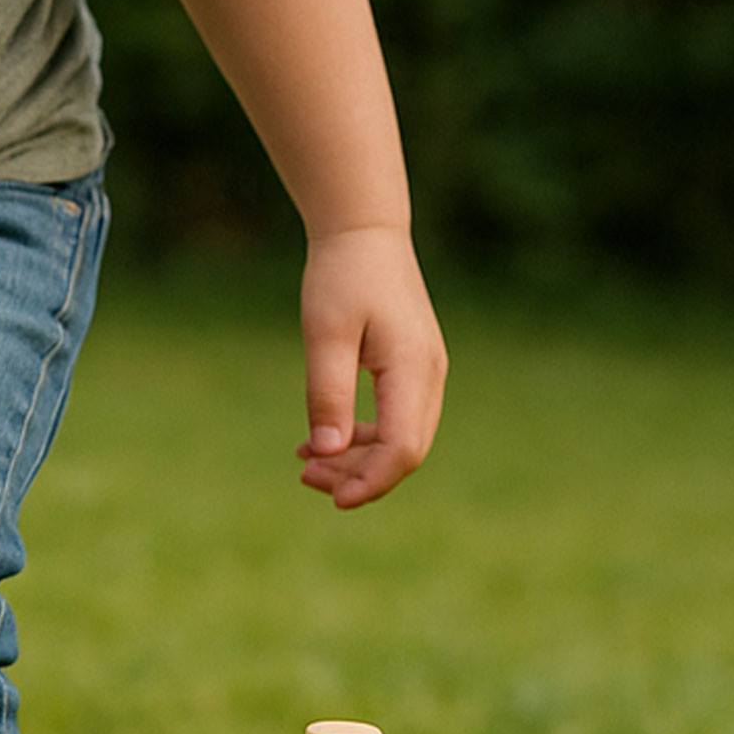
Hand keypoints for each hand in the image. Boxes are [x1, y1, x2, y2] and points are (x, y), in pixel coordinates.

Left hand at [296, 225, 447, 508]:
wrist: (364, 234)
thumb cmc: (341, 277)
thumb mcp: (325, 335)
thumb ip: (327, 393)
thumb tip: (325, 452)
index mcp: (413, 368)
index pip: (404, 447)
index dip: (371, 481)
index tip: (333, 499)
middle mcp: (429, 376)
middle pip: (405, 451)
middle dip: (358, 475)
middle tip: (304, 476)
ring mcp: (425, 373)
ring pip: (400, 439)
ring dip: (357, 459)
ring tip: (305, 464)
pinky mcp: (411, 370)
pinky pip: (394, 420)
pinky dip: (360, 438)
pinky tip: (319, 442)